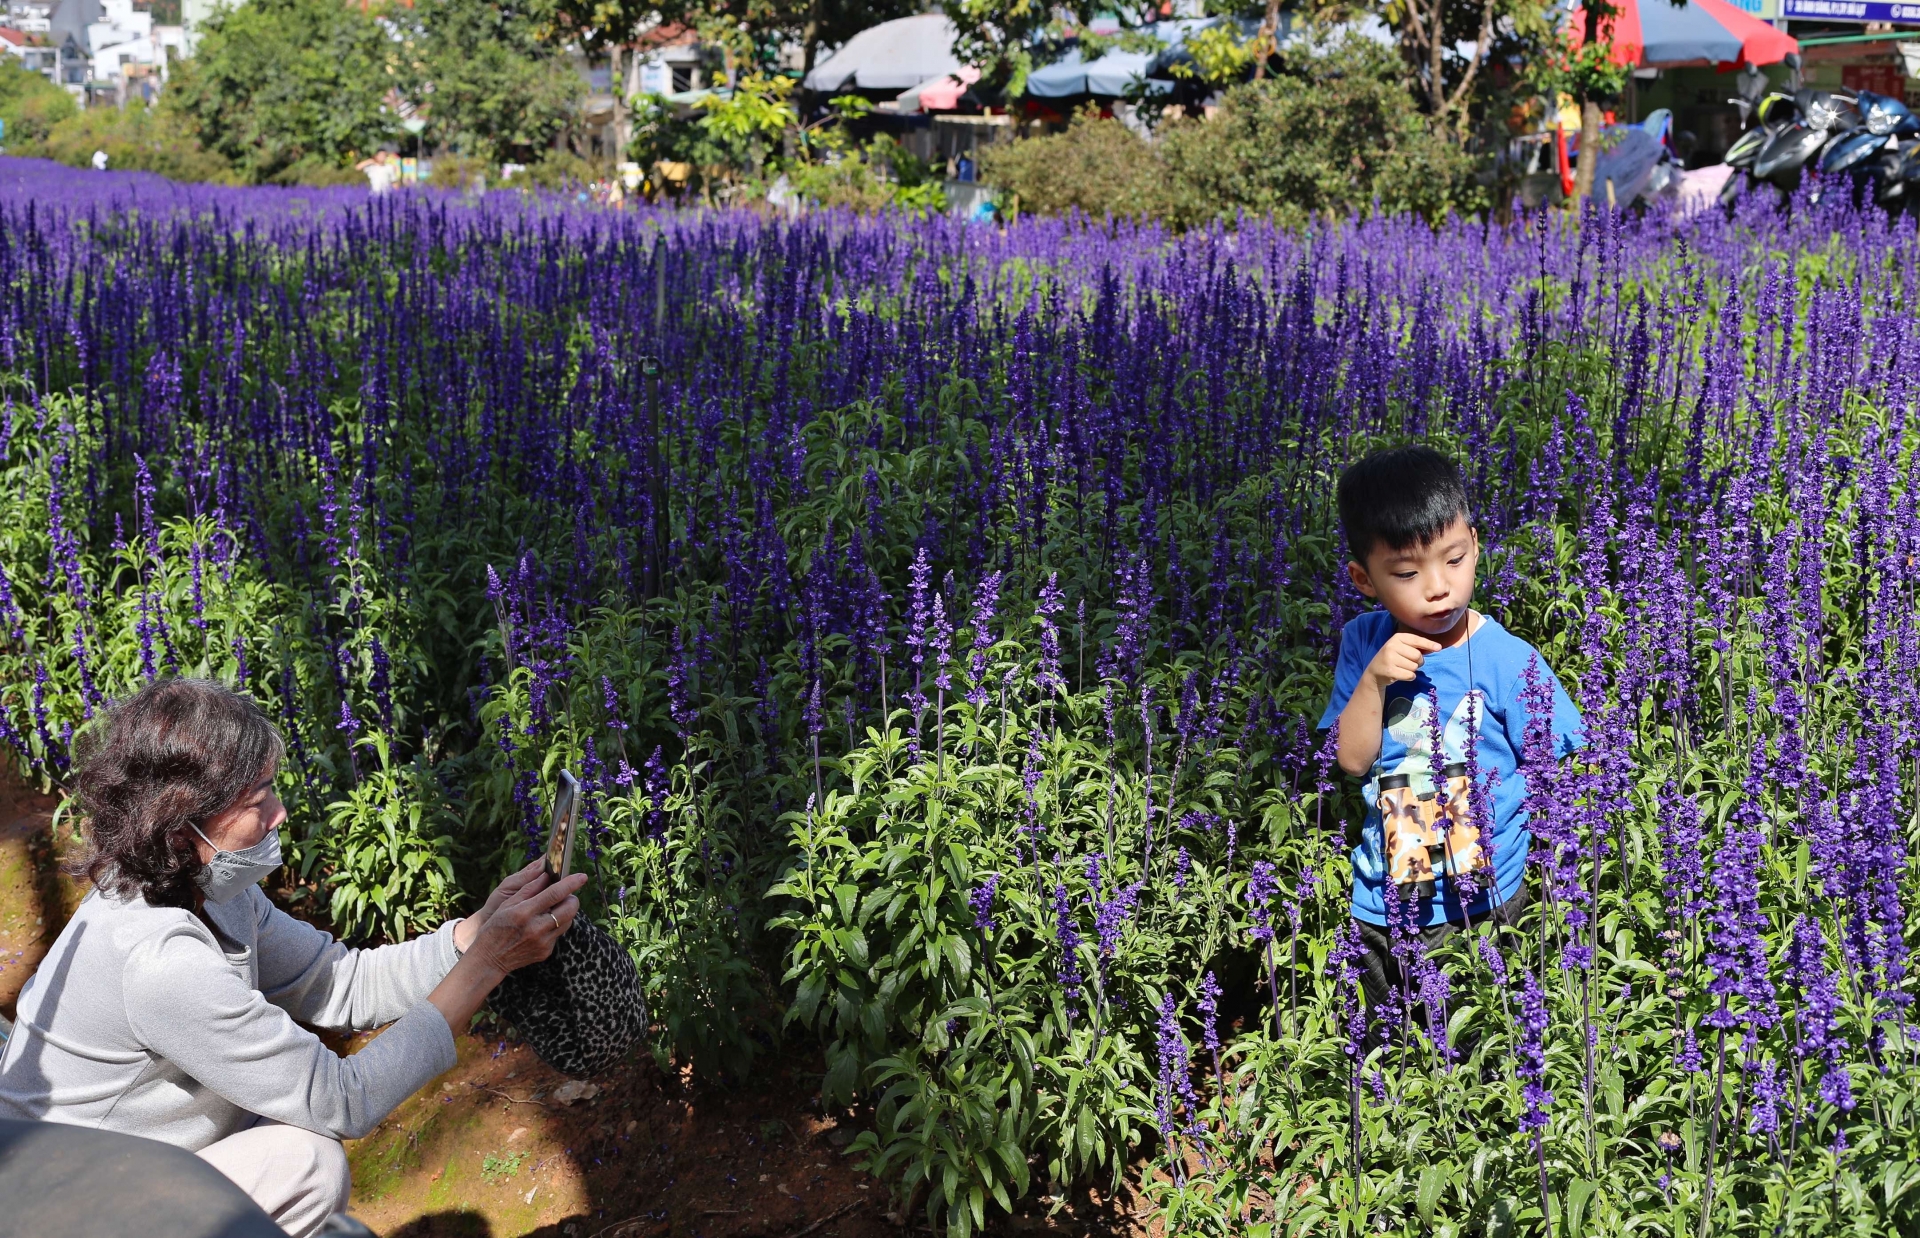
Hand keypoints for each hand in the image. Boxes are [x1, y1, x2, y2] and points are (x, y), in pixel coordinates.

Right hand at [463, 871, 588, 978]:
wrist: (490, 958)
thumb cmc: (496, 927)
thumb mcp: (507, 904)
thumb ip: (529, 889)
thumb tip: (547, 875)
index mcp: (524, 913)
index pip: (554, 894)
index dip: (570, 883)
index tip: (582, 876)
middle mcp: (536, 928)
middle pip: (569, 909)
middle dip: (572, 898)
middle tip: (565, 895)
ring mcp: (543, 942)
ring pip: (568, 921)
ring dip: (564, 912)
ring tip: (552, 909)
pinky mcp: (546, 952)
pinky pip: (558, 934)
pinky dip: (555, 926)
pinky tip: (542, 925)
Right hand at [1365, 632, 1441, 688]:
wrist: (1375, 671)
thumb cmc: (1393, 657)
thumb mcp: (1402, 648)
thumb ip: (1416, 646)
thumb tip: (1437, 647)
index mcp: (1397, 638)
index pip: (1417, 640)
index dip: (1429, 644)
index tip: (1439, 648)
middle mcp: (1392, 646)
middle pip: (1418, 655)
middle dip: (1418, 662)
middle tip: (1409, 662)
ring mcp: (1390, 658)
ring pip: (1414, 667)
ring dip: (1412, 670)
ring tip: (1402, 668)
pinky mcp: (1390, 671)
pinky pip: (1410, 675)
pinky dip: (1409, 677)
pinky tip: (1400, 674)